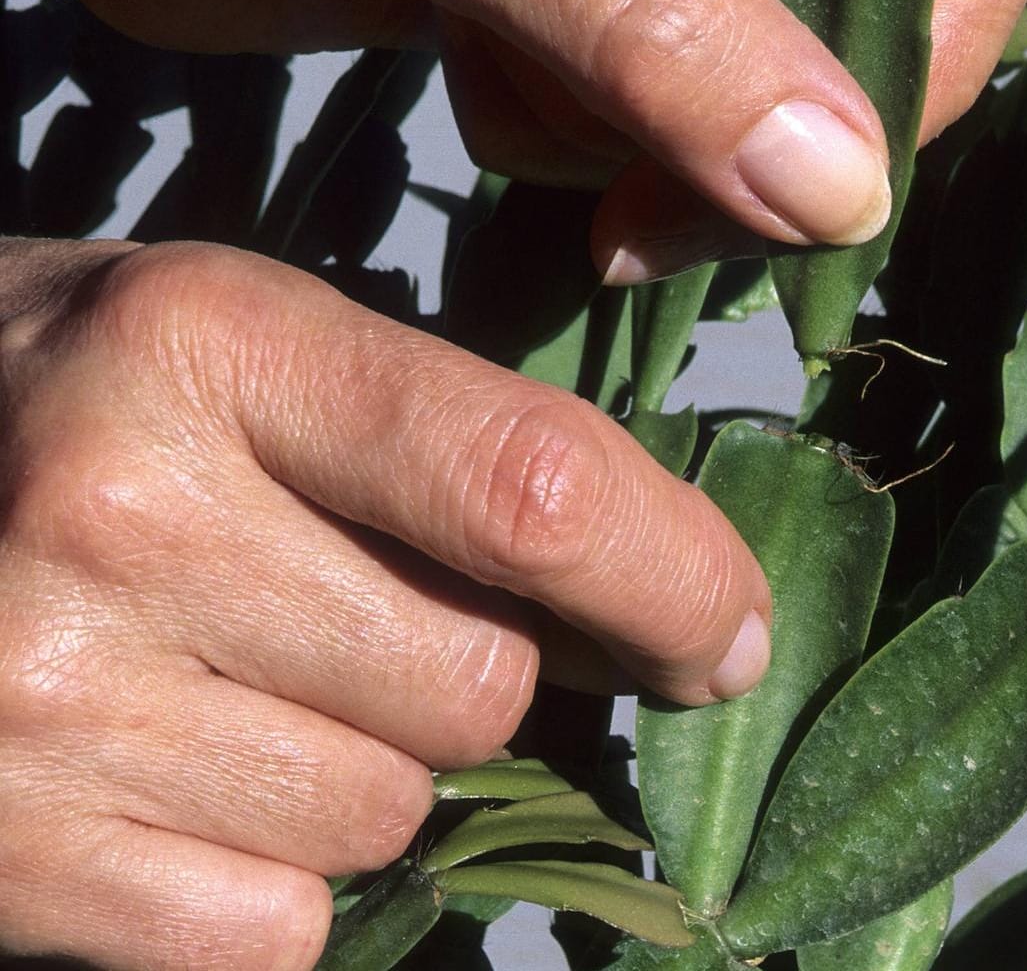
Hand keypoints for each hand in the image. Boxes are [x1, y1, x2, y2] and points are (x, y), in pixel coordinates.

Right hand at [0, 238, 771, 967]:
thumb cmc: (61, 408)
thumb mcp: (241, 351)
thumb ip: (446, 450)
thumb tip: (672, 613)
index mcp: (211, 343)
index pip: (539, 492)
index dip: (678, 584)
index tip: (725, 638)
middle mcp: (117, 511)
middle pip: (479, 687)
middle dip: (470, 678)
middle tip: (352, 623)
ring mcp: (40, 697)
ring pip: (387, 821)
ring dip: (361, 778)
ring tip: (231, 689)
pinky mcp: (0, 855)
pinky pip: (270, 930)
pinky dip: (261, 887)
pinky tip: (170, 785)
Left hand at [2, 0, 1026, 276]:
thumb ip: (655, 22)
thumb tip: (842, 187)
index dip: (940, 30)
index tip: (838, 178)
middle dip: (763, 113)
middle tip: (642, 200)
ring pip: (769, 67)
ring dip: (655, 125)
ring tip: (509, 78)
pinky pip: (670, 94)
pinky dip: (589, 126)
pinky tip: (484, 75)